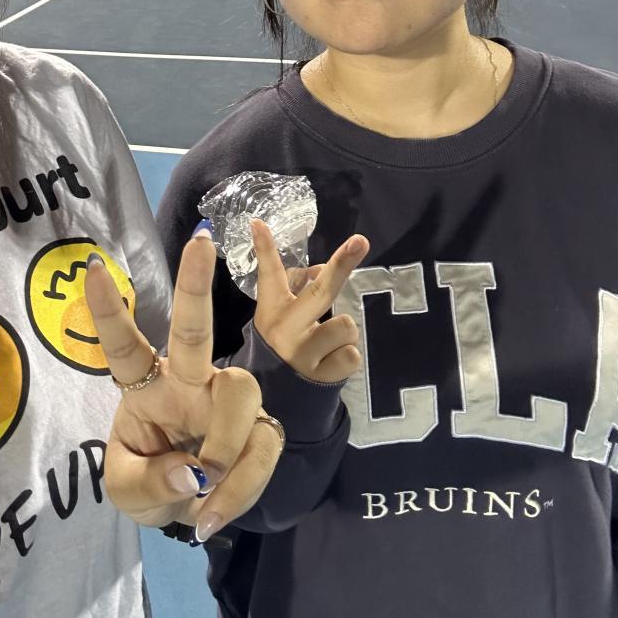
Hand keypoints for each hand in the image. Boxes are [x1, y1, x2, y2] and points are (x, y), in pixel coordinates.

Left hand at [83, 227, 281, 542]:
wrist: (191, 518)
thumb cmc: (149, 485)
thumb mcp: (127, 493)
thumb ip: (153, 484)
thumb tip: (194, 476)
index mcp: (145, 386)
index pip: (123, 345)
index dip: (108, 310)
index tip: (91, 267)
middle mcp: (189, 381)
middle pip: (194, 330)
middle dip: (195, 285)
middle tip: (202, 241)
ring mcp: (227, 402)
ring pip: (239, 392)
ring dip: (223, 447)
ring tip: (201, 492)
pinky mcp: (262, 429)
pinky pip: (262, 447)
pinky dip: (240, 488)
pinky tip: (212, 516)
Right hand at [251, 218, 367, 380]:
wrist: (276, 395)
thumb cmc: (286, 342)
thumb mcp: (283, 314)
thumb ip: (301, 287)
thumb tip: (324, 269)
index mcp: (273, 309)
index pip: (268, 273)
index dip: (264, 247)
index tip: (257, 222)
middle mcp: (286, 329)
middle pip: (321, 291)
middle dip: (343, 263)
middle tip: (360, 241)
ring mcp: (303, 353)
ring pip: (346, 326)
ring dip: (343, 333)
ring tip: (327, 344)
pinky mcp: (321, 375)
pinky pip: (352, 355)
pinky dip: (346, 357)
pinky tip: (329, 363)